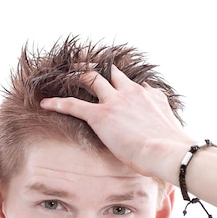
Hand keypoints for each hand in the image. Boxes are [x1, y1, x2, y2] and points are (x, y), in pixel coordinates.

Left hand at [40, 66, 194, 183]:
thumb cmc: (171, 149)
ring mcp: (115, 101)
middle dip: (97, 67)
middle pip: (111, 72)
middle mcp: (131, 92)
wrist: (168, 151)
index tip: (115, 86)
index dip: (122, 84)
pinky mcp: (101, 115)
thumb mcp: (170, 129)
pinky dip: (57, 103)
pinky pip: (73, 105)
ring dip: (77, 75)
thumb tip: (161, 127)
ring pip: (92, 78)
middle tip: (84, 66)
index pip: (132, 84)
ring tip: (64, 74)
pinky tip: (45, 104)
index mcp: (149, 95)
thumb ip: (161, 122)